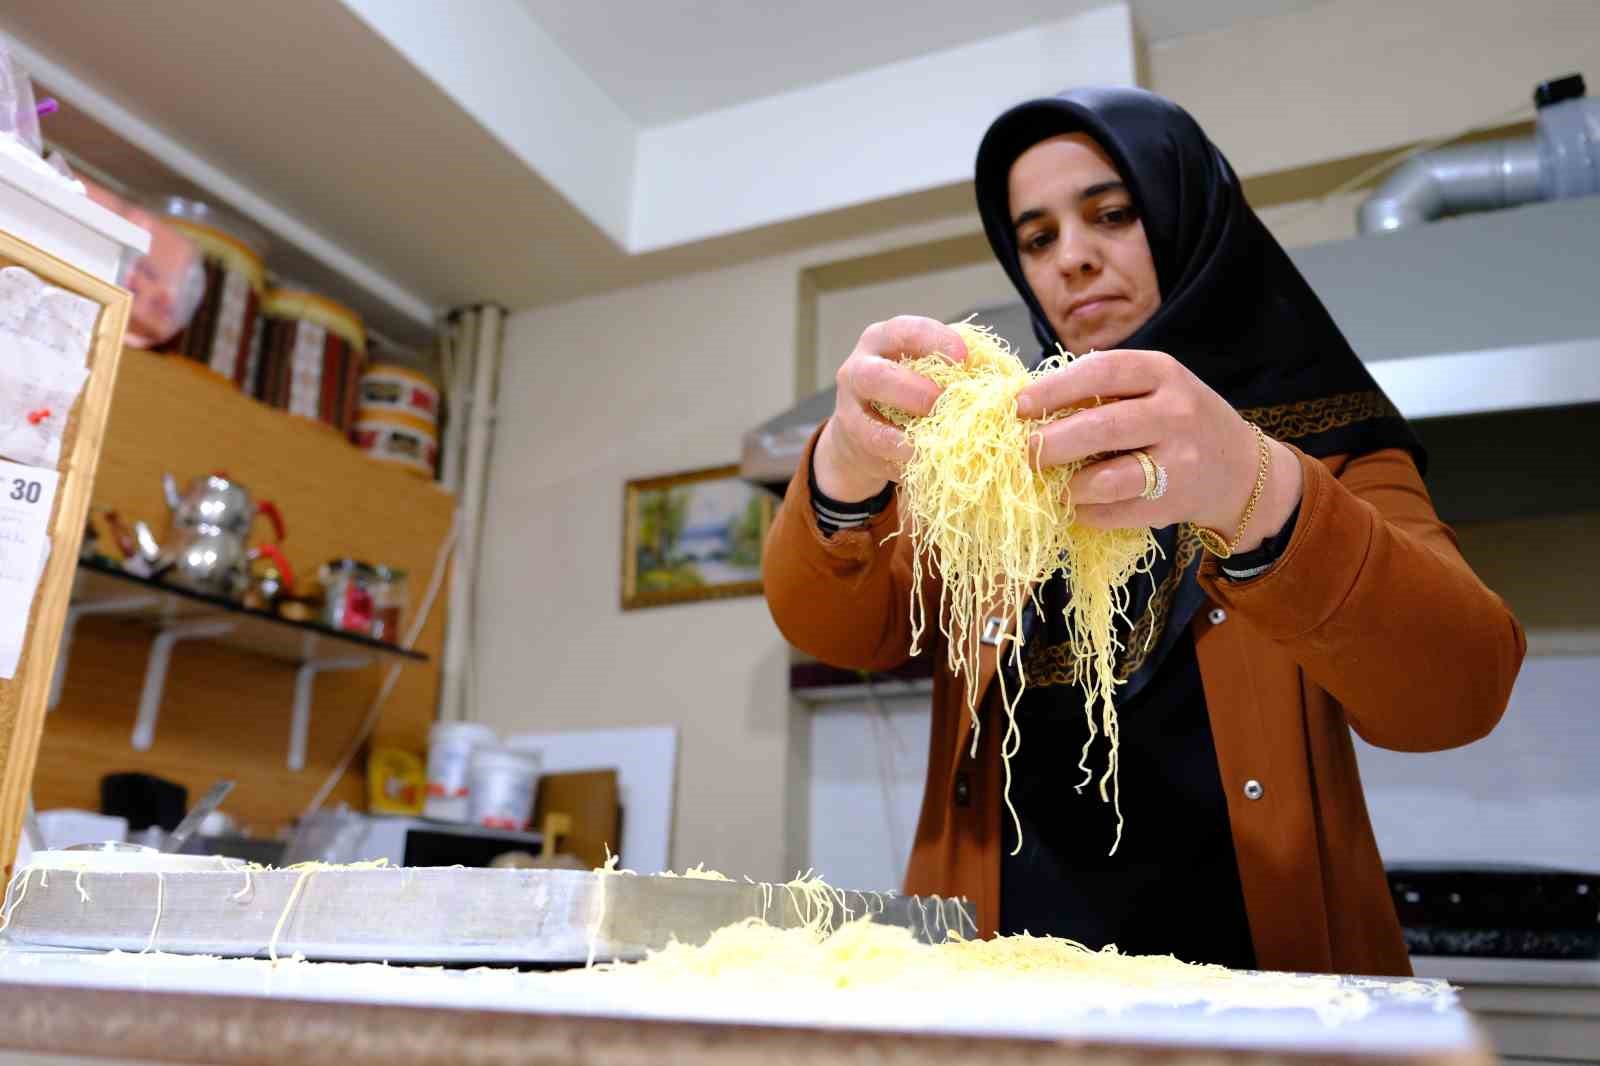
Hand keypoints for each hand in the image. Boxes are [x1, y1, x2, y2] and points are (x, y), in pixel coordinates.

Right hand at [813, 316, 968, 500]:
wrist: (863, 430)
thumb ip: (957, 368)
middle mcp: (859, 368)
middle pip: (876, 376)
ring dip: (905, 435)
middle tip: (944, 402)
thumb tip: (1005, 380)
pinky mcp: (852, 440)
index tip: (964, 357)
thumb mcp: (927, 370)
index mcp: (883, 340)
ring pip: (866, 422)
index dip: (934, 341)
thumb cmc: (909, 391)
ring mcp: (848, 407)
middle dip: (913, 391)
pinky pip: (875, 452)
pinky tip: (925, 458)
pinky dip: (903, 456)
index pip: (905, 331)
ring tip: (935, 440)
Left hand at [1014, 350, 1302, 548]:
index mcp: (1162, 372)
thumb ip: (1102, 390)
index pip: (1101, 372)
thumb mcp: (1152, 388)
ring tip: (1053, 485)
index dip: (1054, 389)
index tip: (1018, 406)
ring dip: (1070, 485)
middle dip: (1052, 442)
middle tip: (1024, 453)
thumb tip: (1028, 405)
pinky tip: (1077, 506)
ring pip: (1109, 478)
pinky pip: (1116, 513)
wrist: (1240, 469)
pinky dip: (1087, 513)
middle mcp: (1176, 412)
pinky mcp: (1174, 502)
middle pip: (1101, 427)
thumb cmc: (1177, 421)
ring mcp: (1180, 461)